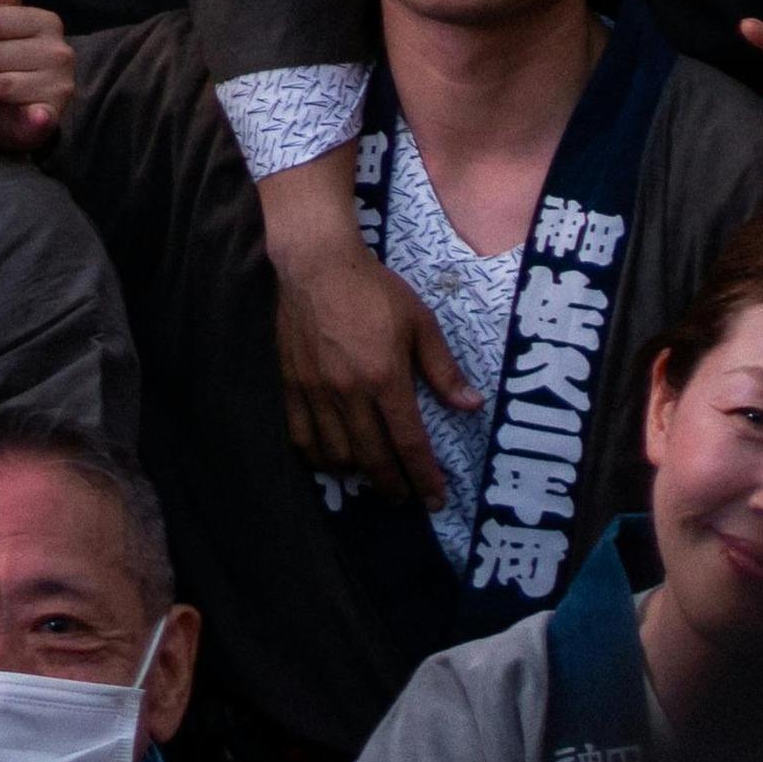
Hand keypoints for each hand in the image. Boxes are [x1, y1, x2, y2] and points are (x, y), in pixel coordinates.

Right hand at [270, 231, 473, 504]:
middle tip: (405, 497)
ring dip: (357, 475)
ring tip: (372, 478)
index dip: (424, 476)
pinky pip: (301, 436)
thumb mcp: (419, 321)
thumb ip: (443, 368)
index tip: (436, 498)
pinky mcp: (291, 384)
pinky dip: (318, 457)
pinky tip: (331, 461)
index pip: (409, 442)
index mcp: (385, 377)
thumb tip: (471, 406)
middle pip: (373, 457)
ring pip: (336, 454)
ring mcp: (315, 391)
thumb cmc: (373, 288)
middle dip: (393, 486)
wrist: (315, 262)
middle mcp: (349, 392)